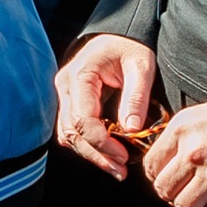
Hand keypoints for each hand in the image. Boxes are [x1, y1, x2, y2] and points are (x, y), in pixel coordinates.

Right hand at [55, 36, 156, 173]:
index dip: (102, 142)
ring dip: (91, 154)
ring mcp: (65, 95)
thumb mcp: (141, 66)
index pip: (83, 119)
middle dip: (96, 154)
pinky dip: (88, 145)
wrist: (118, 36)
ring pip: (69, 134)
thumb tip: (131, 129)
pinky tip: (107, 155)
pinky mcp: (70, 103)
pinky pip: (73, 130)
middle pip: (73, 131)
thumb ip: (136, 96)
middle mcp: (65, 87)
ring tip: (116, 168)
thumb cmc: (130, 47)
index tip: (123, 156)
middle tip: (120, 171)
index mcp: (80, 75)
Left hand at [143, 98, 206, 206]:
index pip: (151, 165)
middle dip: (173, 192)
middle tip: (185, 188)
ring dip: (193, 204)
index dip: (157, 174)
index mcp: (182, 131)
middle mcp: (195, 153)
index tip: (166, 176)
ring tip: (203, 194)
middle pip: (164, 190)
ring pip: (185, 206)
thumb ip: (178, 137)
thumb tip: (162, 159)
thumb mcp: (200, 116)